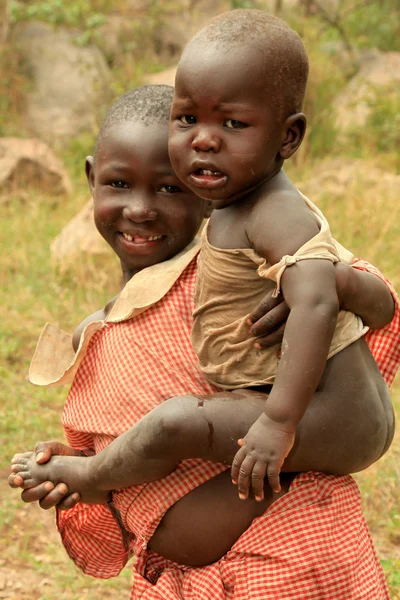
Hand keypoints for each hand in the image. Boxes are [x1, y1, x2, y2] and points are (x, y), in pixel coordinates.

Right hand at [8, 440, 81, 509]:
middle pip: (26, 496)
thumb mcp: (55, 447)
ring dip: (53, 497)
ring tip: (64, 486)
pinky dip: (68, 501)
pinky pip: (61, 507)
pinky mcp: (62, 501)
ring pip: (44, 504)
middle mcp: (37, 487)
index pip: (15, 481)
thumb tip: (38, 460)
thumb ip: (44, 448)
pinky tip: (76, 493)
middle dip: (36, 491)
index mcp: (31, 474)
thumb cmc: (65, 454)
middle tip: (49, 483)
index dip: (14, 481)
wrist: (84, 460)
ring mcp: (49, 495)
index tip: (20, 479)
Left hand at [231, 414, 294, 498]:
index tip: (234, 483)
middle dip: (243, 486)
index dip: (235, 474)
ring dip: (257, 489)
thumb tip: (239, 443)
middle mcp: (253, 453)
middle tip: (243, 497)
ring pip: (257, 477)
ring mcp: (263, 456)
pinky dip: (273, 483)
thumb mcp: (252, 431)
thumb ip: (246, 440)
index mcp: (246, 446)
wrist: (278, 418)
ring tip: (259, 497)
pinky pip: (273, 475)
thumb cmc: (267, 423)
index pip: (237, 463)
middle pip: (244, 473)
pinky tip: (276, 489)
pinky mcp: (275, 458)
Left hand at [248, 262, 363, 347]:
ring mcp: (305, 313)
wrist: (340, 282)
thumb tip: (261, 278)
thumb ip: (281, 284)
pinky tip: (278, 354)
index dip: (256, 313)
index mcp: (288, 289)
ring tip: (257, 345)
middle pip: (274, 317)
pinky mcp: (314, 322)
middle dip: (260, 327)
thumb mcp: (295, 277)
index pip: (268, 303)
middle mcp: (295, 301)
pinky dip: (288, 345)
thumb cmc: (312, 280)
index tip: (247, 322)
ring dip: (269, 339)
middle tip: (250, 335)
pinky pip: (299, 337)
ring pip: (284, 329)